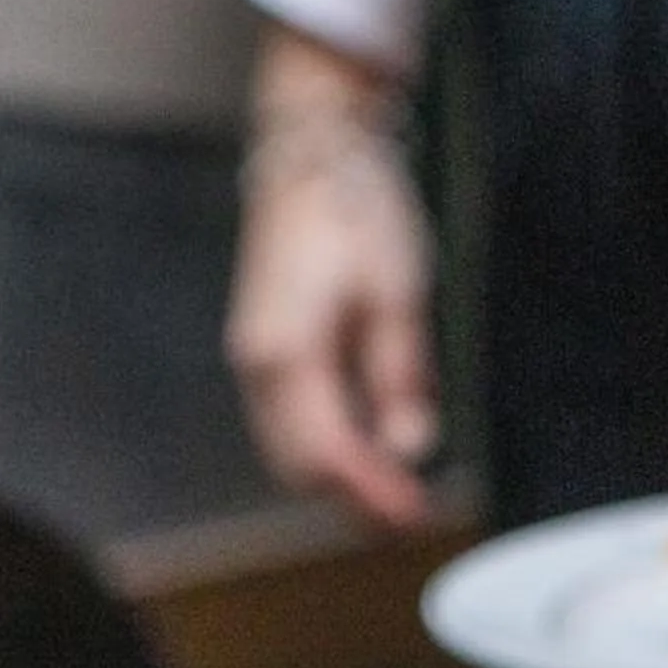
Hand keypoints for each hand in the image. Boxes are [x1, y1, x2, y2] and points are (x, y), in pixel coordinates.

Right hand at [225, 31, 438, 528]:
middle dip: (356, 500)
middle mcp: (256, 362)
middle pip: (301, 466)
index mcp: (287, 351)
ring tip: (397, 497)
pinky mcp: (261, 352)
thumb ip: (400, 378)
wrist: (313, 150)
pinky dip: (326, 452)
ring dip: (340, 483)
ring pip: (288, 453)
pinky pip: (286, 426)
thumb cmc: (356, 210)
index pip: (328, 453)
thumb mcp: (398, 295)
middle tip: (413, 517)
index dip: (373, 494)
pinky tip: (369, 458)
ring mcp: (252, 358)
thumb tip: (407, 447)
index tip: (416, 516)